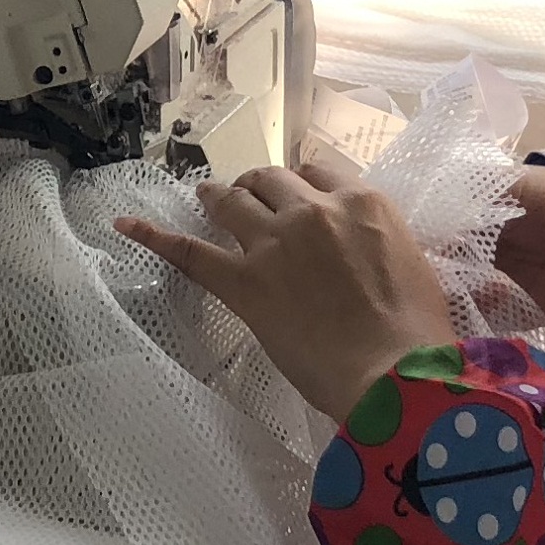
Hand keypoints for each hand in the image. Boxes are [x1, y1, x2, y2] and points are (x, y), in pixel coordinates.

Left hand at [119, 149, 461, 418]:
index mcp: (364, 204)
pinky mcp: (242, 281)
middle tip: (250, 196)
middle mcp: (314, 211)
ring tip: (206, 196)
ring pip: (234, 202)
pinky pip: (189, 251)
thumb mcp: (417, 270)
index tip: (299, 191)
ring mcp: (273, 242)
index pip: (322, 172)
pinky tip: (126, 225)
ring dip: (218, 196)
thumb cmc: (417, 334)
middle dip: (260, 186)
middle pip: (274, 180)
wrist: (393, 372)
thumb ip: (390, 246)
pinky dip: (155, 236)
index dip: (305, 182)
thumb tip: (378, 253)